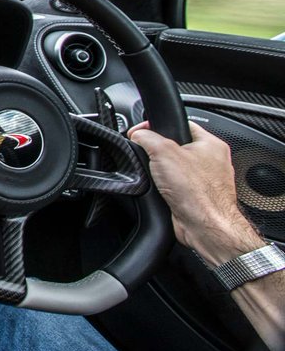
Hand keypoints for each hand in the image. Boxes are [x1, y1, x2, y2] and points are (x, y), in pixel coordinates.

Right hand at [128, 120, 261, 265]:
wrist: (205, 226)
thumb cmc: (198, 193)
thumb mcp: (163, 152)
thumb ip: (147, 137)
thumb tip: (138, 136)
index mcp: (212, 144)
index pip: (182, 124)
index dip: (158, 125)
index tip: (142, 132)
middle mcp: (212, 162)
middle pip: (176, 147)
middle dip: (159, 152)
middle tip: (150, 156)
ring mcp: (206, 181)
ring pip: (174, 168)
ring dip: (162, 173)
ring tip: (159, 178)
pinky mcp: (197, 197)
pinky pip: (175, 186)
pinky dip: (166, 188)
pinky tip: (163, 192)